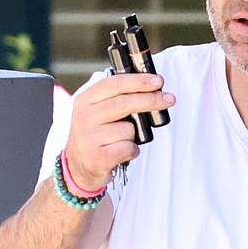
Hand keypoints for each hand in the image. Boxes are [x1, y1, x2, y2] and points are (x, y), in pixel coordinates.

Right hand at [64, 73, 174, 191]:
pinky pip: (129, 148)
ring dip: (134, 135)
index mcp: (84, 100)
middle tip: (169, 99)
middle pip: (125, 103)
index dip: (139, 81)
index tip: (158, 81)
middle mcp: (84, 116)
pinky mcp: (98, 157)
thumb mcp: (95, 111)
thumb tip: (148, 86)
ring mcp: (89, 137)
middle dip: (151, 100)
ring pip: (129, 129)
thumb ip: (115, 97)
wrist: (78, 167)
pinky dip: (132, 150)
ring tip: (122, 139)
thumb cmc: (94, 136)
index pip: (114, 84)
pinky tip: (122, 151)